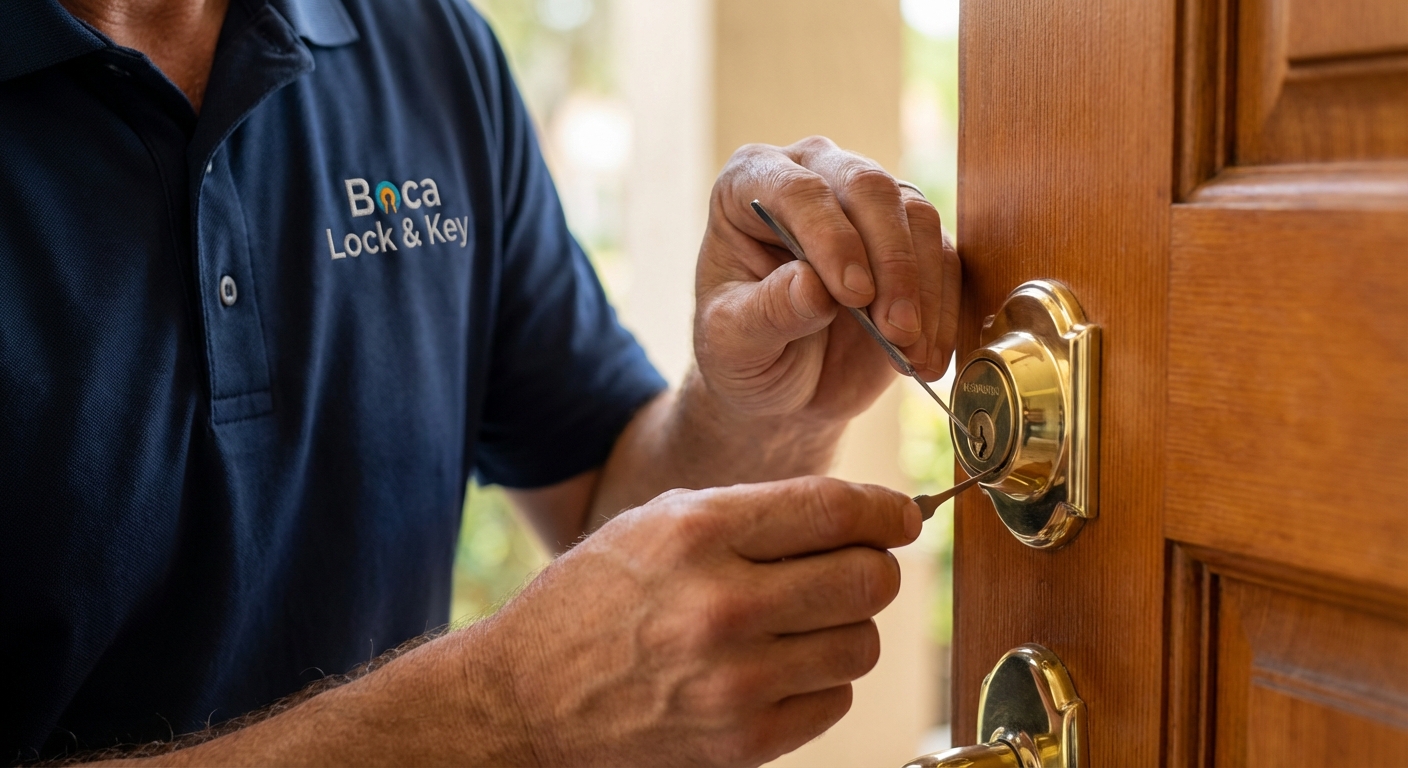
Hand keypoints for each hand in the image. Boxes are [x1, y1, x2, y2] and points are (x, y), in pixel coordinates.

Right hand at [478, 477, 920, 766]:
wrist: (524, 700)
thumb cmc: (594, 599)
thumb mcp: (657, 524)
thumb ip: (756, 511)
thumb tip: (859, 515)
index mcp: (698, 534)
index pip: (835, 512)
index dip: (885, 512)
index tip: (899, 518)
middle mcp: (722, 606)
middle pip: (868, 580)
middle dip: (873, 568)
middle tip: (850, 569)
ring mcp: (735, 682)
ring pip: (862, 644)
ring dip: (845, 629)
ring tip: (800, 623)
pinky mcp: (743, 743)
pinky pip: (836, 700)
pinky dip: (819, 681)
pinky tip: (777, 667)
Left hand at [694, 137, 959, 421]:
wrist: (781, 382)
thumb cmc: (742, 351)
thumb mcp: (735, 343)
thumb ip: (769, 312)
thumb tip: (814, 286)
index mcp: (751, 182)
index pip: (799, 190)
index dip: (832, 237)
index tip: (854, 295)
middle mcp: (814, 175)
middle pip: (868, 187)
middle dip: (890, 261)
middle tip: (895, 329)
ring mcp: (867, 204)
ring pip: (916, 218)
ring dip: (922, 289)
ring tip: (911, 353)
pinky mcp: (910, 240)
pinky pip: (943, 258)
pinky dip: (942, 309)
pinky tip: (928, 357)